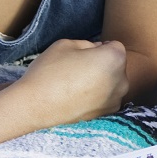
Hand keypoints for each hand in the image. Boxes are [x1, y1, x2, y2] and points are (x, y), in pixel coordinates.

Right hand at [12, 39, 128, 126]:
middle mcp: (121, 80)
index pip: (115, 46)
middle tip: (80, 69)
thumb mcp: (67, 43)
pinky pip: (107, 98)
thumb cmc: (50, 71)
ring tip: (78, 84)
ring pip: (113, 83)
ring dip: (102, 81)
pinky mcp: (107, 114)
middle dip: (103, 64)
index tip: (84, 55)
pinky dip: (98, 96)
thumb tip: (97, 50)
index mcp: (114, 59)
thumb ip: (89, 43)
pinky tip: (79, 97)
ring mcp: (115, 99)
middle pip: (116, 65)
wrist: (35, 106)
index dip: (99, 47)